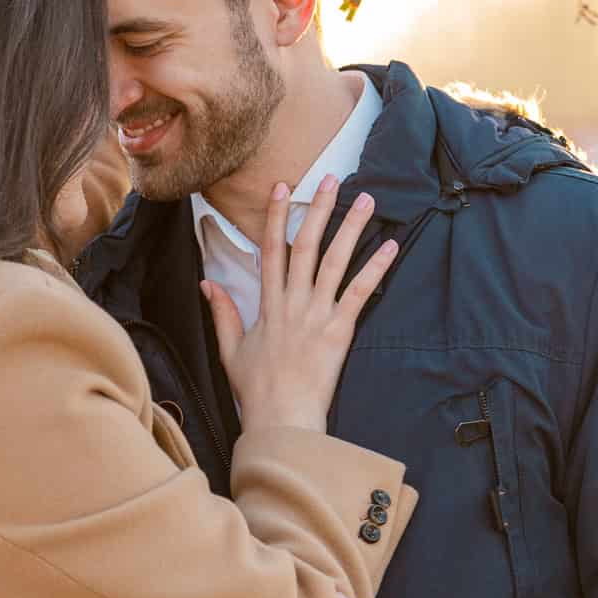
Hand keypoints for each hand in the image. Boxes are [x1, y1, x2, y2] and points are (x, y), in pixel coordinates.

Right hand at [203, 177, 396, 431]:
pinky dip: (376, 268)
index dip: (275, 216)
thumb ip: (222, 312)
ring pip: (335, 261)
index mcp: (267, 305)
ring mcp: (317, 315)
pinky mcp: (339, 330)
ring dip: (351, 227)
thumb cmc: (257, 390)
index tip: (282, 188)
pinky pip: (359, 292)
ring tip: (368, 201)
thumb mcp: (231, 349)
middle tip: (332, 178)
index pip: (271, 250)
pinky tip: (391, 246)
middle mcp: (292, 302)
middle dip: (319, 208)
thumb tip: (207, 282)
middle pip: (306, 245)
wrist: (281, 419)